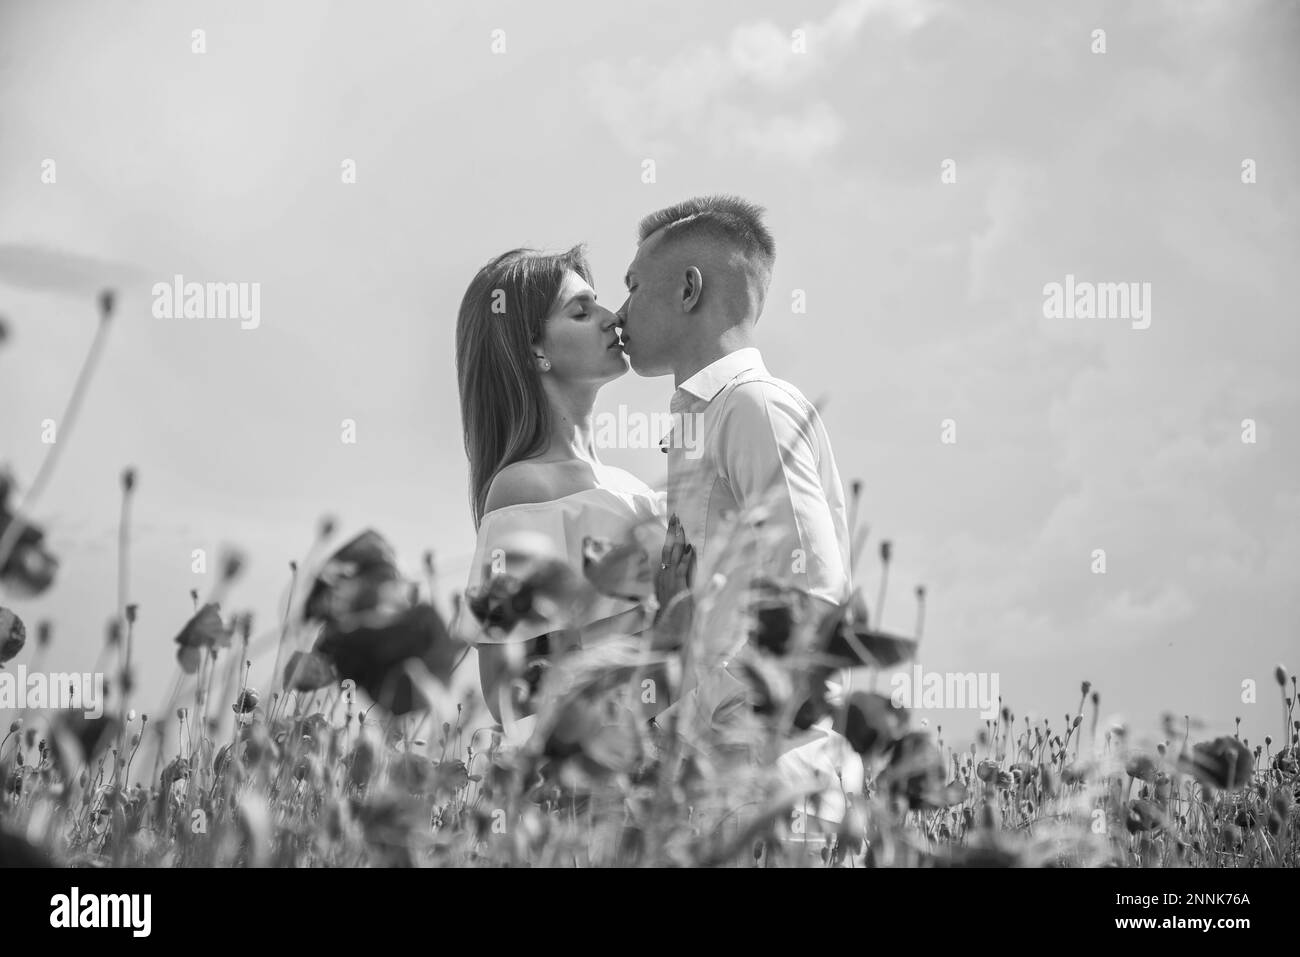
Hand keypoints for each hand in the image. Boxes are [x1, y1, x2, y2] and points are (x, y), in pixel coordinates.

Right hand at [653, 514, 694, 641]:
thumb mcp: (677, 593)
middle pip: (667, 549)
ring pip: (672, 557)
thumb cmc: (673, 615)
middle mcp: (663, 576)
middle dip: (672, 532)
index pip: (666, 551)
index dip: (670, 536)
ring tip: (682, 525)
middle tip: (676, 516)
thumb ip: (683, 577)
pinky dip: (686, 560)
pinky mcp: (677, 590)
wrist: (668, 633)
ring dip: (678, 541)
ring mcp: (669, 583)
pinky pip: (681, 572)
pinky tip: (690, 549)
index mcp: (663, 576)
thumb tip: (690, 558)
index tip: (674, 522)